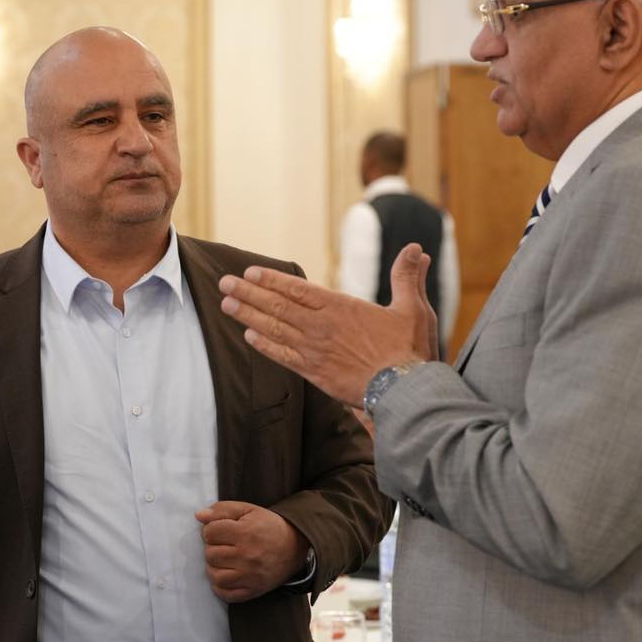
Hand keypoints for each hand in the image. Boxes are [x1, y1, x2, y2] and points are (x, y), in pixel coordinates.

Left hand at [195, 501, 307, 602]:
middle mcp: (247, 556)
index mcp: (245, 533)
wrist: (294, 545)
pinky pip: (226, 595)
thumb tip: (199, 516)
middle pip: (210, 554)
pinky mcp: (254, 590)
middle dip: (212, 548)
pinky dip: (220, 587)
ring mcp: (250, 576)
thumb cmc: (267, 526)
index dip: (210, 530)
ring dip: (213, 567)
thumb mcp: (247, 510)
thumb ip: (222, 510)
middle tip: (222, 545)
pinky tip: (225, 575)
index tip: (219, 531)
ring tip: (222, 560)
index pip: (210, 533)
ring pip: (215, 576)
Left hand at [218, 244, 436, 406]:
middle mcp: (321, 327)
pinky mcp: (314, 373)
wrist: (404, 392)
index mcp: (341, 308)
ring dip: (248, 315)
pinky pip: (283, 356)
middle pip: (278, 306)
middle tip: (224, 283)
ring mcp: (315, 351)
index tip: (250, 272)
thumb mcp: (412, 308)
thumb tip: (416, 249)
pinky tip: (249, 336)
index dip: (271, 279)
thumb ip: (407, 277)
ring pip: (275, 329)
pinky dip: (264, 345)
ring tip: (227, 304)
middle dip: (248, 293)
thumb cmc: (409, 350)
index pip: (298, 289)